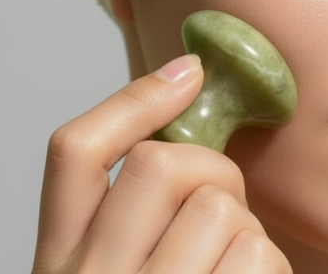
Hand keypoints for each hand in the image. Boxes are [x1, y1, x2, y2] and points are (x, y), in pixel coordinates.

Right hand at [32, 54, 291, 273]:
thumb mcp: (112, 269)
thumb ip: (129, 216)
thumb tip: (190, 98)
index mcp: (59, 263)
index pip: (74, 153)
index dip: (134, 101)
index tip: (191, 73)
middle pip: (158, 165)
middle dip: (214, 168)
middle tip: (228, 205)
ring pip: (219, 208)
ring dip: (246, 228)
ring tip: (234, 264)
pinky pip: (259, 255)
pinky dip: (269, 267)